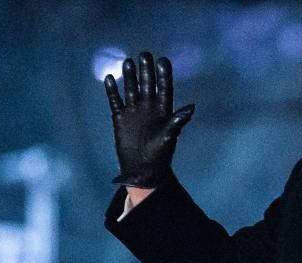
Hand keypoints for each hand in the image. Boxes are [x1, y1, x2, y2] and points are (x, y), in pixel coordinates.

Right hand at [104, 51, 194, 188]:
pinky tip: (110, 79)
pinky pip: (115, 100)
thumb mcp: (170, 136)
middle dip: (146, 70)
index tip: (162, 60)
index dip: (164, 74)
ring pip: (131, 88)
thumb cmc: (160, 155)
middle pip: (147, 84)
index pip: (164, 88)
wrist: (142, 169)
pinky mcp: (120, 117)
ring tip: (128, 62)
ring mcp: (134, 111)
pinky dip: (112, 91)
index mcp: (163, 110)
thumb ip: (177, 121)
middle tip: (145, 54)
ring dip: (130, 76)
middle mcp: (148, 107)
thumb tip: (191, 107)